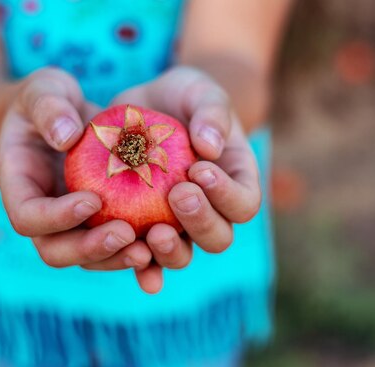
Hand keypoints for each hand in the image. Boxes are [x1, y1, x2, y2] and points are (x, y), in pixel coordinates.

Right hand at [0, 68, 153, 282]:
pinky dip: (137, 253)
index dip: (56, 216)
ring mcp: (71, 226)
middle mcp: (42, 215)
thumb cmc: (50, 100)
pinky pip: (115, 249)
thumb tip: (66, 135)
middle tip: (126, 233)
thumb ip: (48, 107)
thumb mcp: (44, 89)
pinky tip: (163, 249)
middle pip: (56, 250)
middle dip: (90, 248)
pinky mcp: (99, 226)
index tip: (92, 200)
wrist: (64, 119)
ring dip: (116, 259)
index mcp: (18, 186)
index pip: (27, 216)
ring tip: (148, 249)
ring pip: (88, 259)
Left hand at [112, 66, 262, 290]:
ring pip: (184, 255)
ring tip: (153, 233)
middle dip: (200, 221)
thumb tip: (210, 146)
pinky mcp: (146, 228)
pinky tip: (131, 261)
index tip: (198, 169)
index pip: (244, 204)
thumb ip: (212, 112)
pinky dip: (141, 267)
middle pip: (218, 237)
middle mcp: (212, 212)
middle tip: (177, 193)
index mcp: (235, 183)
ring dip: (171, 251)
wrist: (150, 107)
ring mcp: (178, 226)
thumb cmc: (185, 98)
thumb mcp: (202, 91)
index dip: (226, 195)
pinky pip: (145, 257)